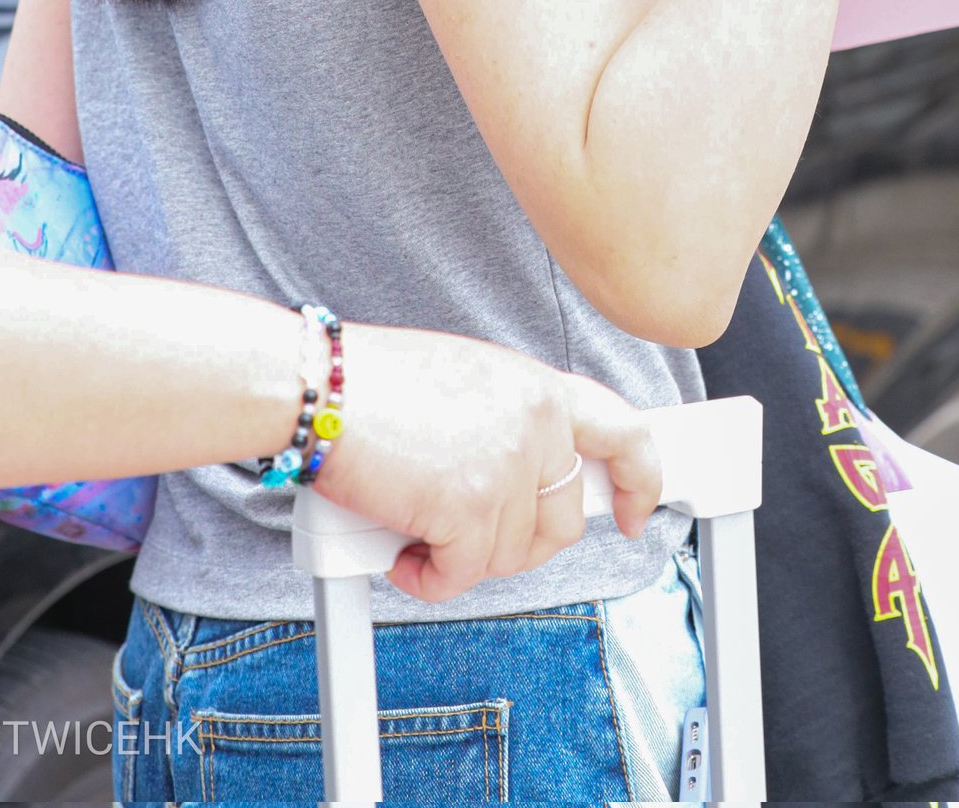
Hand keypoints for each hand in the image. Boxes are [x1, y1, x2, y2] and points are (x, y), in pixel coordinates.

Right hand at [314, 324, 660, 604]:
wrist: (319, 386)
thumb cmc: (370, 383)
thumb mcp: (465, 380)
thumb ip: (505, 420)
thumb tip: (518, 478)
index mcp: (536, 386)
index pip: (623, 431)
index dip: (639, 479)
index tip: (633, 512)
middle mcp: (535, 423)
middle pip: (561, 520)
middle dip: (517, 543)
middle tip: (468, 535)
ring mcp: (508, 466)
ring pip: (508, 554)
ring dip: (461, 556)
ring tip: (416, 525)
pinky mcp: (471, 509)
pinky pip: (461, 576)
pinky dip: (427, 578)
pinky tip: (402, 553)